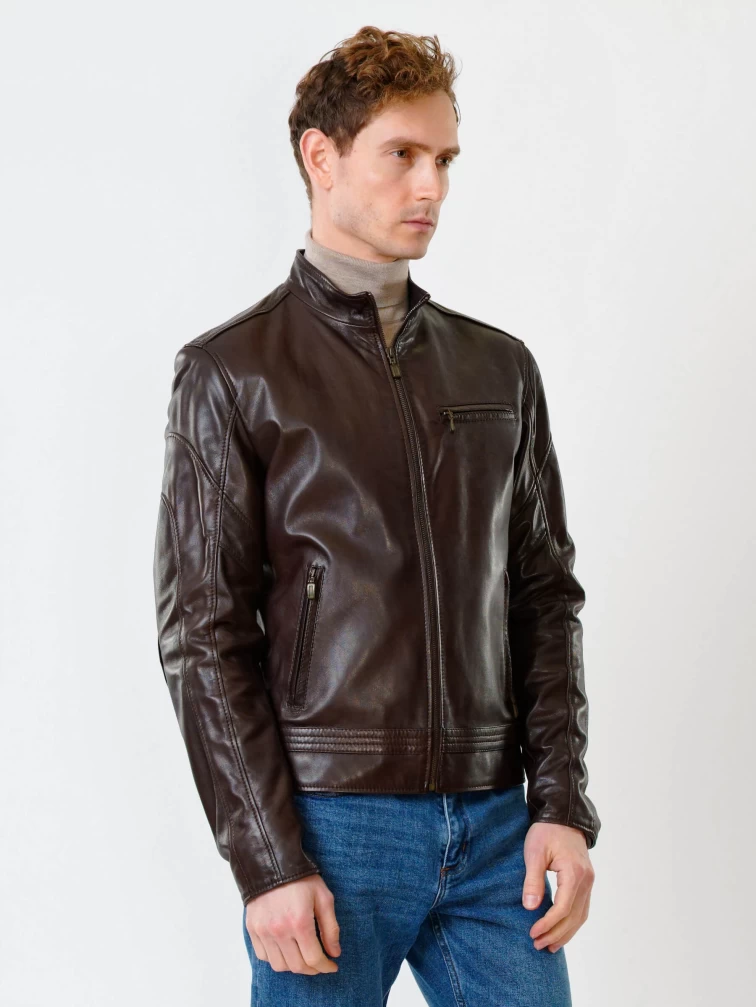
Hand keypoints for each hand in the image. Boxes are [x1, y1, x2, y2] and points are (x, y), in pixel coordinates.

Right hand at [245, 874, 340, 973]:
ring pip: (280, 965)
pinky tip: (286, 950)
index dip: (326, 966)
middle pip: (297, 966)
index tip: (332, 966)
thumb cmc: (301, 878)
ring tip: (303, 957)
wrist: (271, 863)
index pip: (314, 959)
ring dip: (294, 966)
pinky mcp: (252, 929)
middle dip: (313, 969)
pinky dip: (276, 958)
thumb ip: (331, 927)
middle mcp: (279, 931)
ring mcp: (263, 932)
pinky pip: (264, 956)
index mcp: (300, 922)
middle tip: (320, 963)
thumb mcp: (323, 897)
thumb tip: (334, 953)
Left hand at [521, 822, 594, 952]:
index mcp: (574, 873)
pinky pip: (582, 908)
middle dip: (556, 934)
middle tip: (538, 945)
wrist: (563, 816)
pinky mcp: (586, 881)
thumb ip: (533, 881)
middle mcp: (586, 880)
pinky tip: (561, 931)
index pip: (563, 908)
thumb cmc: (546, 831)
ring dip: (566, 933)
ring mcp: (588, 881)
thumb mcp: (534, 852)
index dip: (547, 924)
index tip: (532, 933)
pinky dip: (572, 923)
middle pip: (574, 917)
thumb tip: (530, 908)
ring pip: (581, 916)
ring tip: (549, 946)